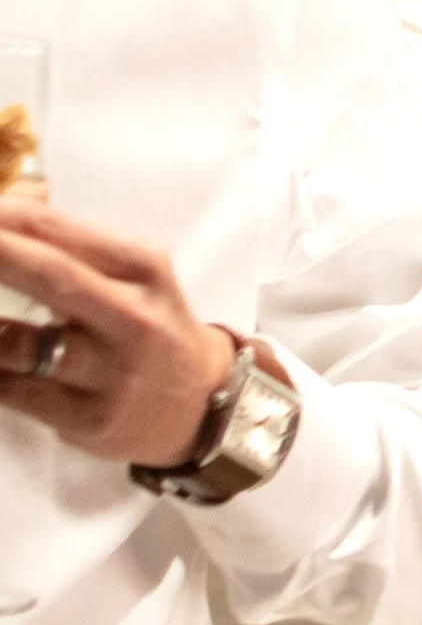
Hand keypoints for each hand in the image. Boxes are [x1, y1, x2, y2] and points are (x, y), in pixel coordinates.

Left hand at [0, 200, 237, 468]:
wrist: (199, 403)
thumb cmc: (150, 326)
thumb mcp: (135, 276)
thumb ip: (76, 245)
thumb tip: (12, 206)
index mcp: (145, 270)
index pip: (63, 233)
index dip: (8, 219)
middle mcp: (134, 318)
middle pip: (48, 277)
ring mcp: (112, 371)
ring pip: (15, 342)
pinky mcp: (88, 418)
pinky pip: (10, 389)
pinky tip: (0, 360)